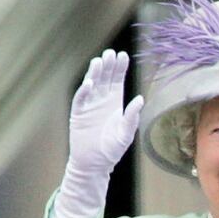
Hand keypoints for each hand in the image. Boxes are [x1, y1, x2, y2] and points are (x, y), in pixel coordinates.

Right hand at [50, 50, 144, 217]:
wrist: (94, 164)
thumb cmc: (112, 150)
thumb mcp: (125, 134)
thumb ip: (131, 117)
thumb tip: (140, 98)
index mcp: (115, 102)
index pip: (117, 80)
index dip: (120, 68)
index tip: (123, 55)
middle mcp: (102, 100)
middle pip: (104, 78)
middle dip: (108, 66)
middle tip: (112, 53)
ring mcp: (89, 105)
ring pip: (92, 84)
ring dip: (95, 73)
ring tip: (100, 61)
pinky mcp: (78, 114)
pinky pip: (80, 99)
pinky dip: (84, 90)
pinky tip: (90, 83)